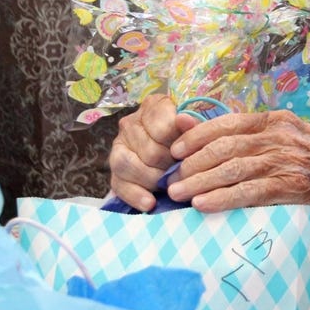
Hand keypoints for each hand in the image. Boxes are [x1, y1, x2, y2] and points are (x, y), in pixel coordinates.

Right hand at [108, 93, 198, 210]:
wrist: (175, 153)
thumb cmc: (189, 139)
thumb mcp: (195, 130)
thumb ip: (193, 128)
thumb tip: (185, 120)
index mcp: (154, 106)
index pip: (163, 128)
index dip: (178, 147)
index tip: (188, 157)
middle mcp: (131, 122)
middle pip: (149, 150)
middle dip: (168, 168)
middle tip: (183, 176)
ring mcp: (119, 145)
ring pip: (128, 165)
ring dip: (152, 180)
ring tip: (168, 188)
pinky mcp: (114, 169)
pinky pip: (118, 183)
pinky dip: (135, 195)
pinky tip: (149, 203)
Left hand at [164, 109, 309, 217]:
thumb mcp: (280, 134)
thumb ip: (243, 132)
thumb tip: (198, 129)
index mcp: (272, 119)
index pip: (225, 123)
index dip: (196, 136)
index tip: (175, 150)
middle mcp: (275, 136)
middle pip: (224, 148)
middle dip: (192, 164)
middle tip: (170, 179)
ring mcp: (283, 160)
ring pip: (232, 169)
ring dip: (200, 182)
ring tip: (179, 194)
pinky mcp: (288, 185)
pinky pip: (249, 192)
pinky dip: (223, 198)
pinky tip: (204, 204)